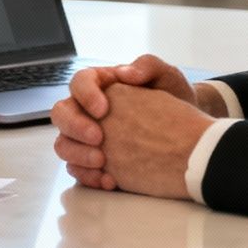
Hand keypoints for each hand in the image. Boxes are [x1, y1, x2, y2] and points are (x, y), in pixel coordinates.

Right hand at [52, 55, 202, 191]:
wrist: (186, 133)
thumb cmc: (174, 100)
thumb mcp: (167, 77)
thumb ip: (148, 66)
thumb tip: (125, 72)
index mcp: (100, 85)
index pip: (79, 82)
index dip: (85, 95)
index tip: (103, 109)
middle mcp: (86, 110)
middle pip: (61, 113)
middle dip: (75, 126)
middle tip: (98, 138)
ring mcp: (86, 137)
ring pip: (63, 143)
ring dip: (77, 154)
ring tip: (102, 162)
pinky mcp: (92, 160)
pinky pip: (77, 170)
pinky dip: (88, 177)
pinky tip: (109, 181)